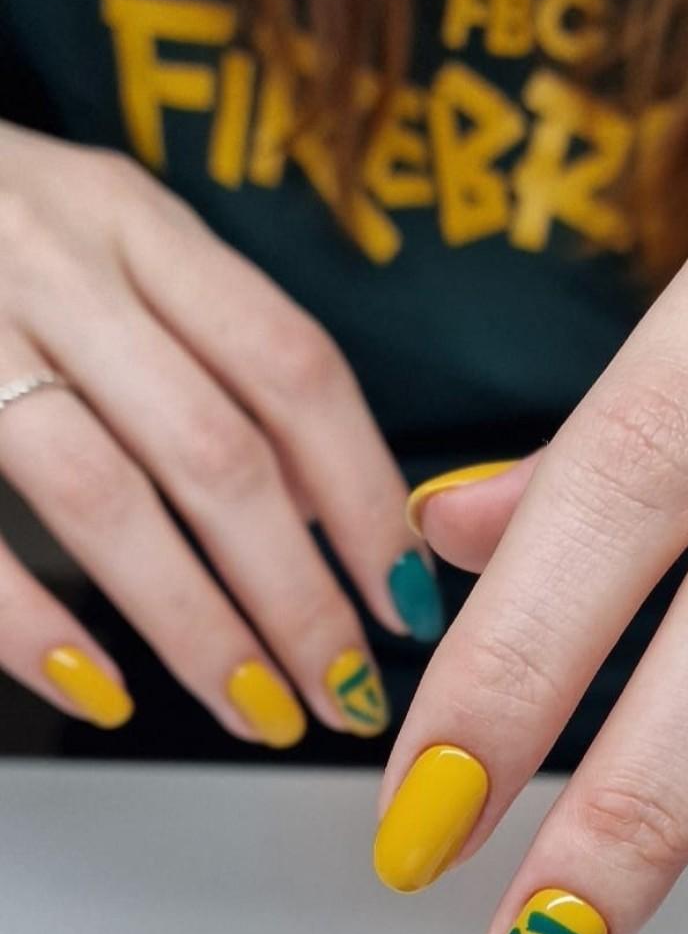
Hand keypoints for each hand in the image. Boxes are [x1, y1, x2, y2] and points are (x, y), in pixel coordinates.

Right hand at [0, 122, 440, 745]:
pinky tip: (99, 690)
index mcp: (140, 226)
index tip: (404, 596)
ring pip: (106, 499)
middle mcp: (60, 267)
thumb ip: (216, 348)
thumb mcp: (118, 241)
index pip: (295, 369)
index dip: (365, 496)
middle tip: (344, 689)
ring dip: (196, 626)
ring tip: (255, 707)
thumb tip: (319, 504)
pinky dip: (30, 625)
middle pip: (217, 453)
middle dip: (297, 594)